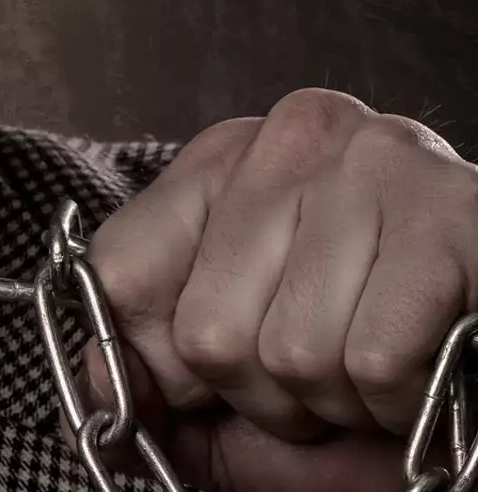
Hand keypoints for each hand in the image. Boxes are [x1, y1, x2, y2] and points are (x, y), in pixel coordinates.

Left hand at [82, 87, 473, 491]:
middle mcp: (296, 136)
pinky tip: (429, 365)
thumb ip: (147, 358)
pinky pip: (376, 360)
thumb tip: (95, 381)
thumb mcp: (237, 344)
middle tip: (326, 369)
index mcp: (228, 155)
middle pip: (207, 332)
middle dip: (267, 392)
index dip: (167, 361)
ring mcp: (377, 164)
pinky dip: (403, 400)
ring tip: (381, 359)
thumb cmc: (374, 336)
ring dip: (341, 399)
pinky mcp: (454, 216)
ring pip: (294, 353)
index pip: (118, 276)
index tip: (216, 373)